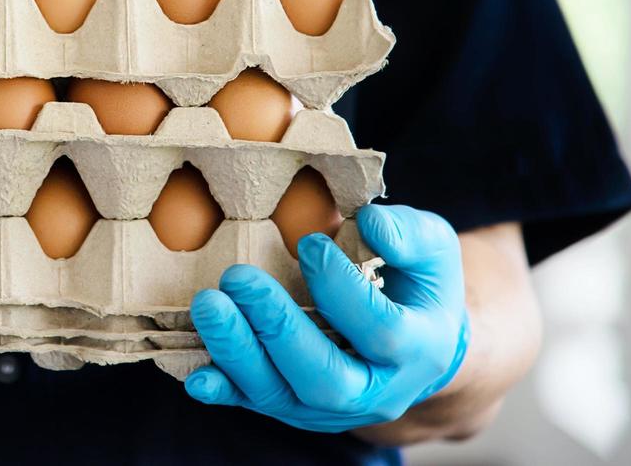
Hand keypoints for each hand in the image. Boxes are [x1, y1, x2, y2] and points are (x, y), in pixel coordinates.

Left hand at [185, 204, 469, 431]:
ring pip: (283, 396)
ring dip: (238, 352)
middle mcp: (376, 390)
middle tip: (238, 277)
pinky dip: (224, 389)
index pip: (381, 329)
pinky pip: (254, 404)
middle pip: (327, 380)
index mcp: (418, 348)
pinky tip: (196, 373)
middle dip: (278, 329)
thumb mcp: (434, 251)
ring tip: (208, 304)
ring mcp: (330, 407)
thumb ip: (410, 235)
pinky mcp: (293, 407)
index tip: (311, 242)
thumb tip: (371, 224)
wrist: (414, 343)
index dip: (343, 288)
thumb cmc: (417, 284)